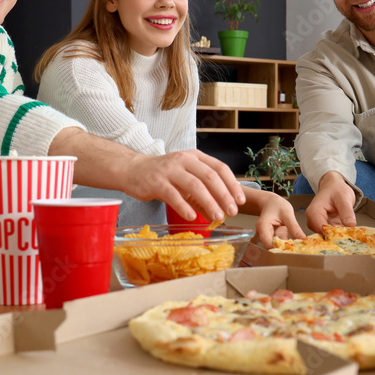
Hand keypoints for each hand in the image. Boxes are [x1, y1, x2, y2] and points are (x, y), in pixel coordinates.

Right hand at [125, 150, 245, 222]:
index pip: (220, 168)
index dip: (232, 184)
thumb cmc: (163, 176)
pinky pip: (173, 195)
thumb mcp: (185, 182)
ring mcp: (169, 169)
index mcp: (195, 156)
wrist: (133, 170)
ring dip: (208, 202)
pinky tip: (192, 217)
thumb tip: (219, 215)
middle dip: (224, 195)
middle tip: (232, 211)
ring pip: (194, 185)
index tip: (241, 201)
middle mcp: (184, 159)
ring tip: (217, 216)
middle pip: (210, 176)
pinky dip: (184, 207)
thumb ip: (202, 197)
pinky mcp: (156, 182)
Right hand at [253, 193, 305, 248]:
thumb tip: (302, 239)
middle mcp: (263, 233)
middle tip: (297, 252)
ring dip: (286, 249)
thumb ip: (294, 227)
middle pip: (271, 247)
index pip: (267, 244)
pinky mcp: (274, 237)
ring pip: (276, 247)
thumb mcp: (287, 213)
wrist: (271, 202)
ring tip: (298, 249)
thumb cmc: (276, 205)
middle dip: (283, 251)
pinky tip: (296, 245)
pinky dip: (288, 245)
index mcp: (263, 227)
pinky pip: (281, 244)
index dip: (277, 249)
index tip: (290, 251)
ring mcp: (269, 236)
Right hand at [305, 172, 356, 233]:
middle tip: (350, 238)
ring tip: (349, 236)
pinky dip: (339, 236)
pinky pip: (331, 235)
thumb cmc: (336, 190)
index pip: (320, 229)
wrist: (334, 187)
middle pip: (322, 235)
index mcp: (314, 212)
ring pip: (327, 237)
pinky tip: (347, 234)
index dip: (332, 235)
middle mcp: (313, 220)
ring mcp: (317, 225)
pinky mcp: (324, 228)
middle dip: (336, 238)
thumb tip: (351, 224)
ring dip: (338, 238)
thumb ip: (346, 211)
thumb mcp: (344, 198)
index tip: (345, 238)